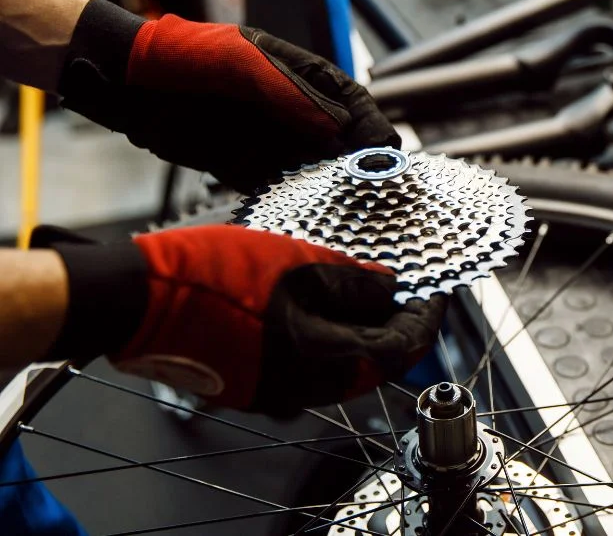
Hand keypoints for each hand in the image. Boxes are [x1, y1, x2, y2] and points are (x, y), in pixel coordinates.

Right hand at [35, 225, 445, 414]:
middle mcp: (301, 390)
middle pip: (372, 362)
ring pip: (339, 364)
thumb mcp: (296, 263)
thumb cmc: (208, 279)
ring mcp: (272, 392)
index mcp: (321, 361)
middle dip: (394, 323)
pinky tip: (320, 301)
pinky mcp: (249, 384)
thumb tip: (391, 288)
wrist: (134, 302)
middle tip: (405, 286)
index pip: (400, 350)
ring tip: (365, 285)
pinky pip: (304, 364)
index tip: (437, 292)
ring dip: (358, 327)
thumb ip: (353, 281)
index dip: (426, 318)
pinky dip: (324, 334)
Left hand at [57, 0, 398, 192]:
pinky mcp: (245, 166)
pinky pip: (276, 186)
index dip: (371, 125)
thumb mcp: (243, 64)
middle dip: (357, 163)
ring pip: (312, 167)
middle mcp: (292, 110)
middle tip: (372, 187)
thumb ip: (292, 95)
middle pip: (339, 141)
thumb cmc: (185, 55)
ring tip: (342, 205)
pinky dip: (290, 199)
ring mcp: (270, 139)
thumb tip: (339, 129)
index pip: (351, 101)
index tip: (384, 150)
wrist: (127, 82)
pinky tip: (301, 211)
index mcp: (301, 76)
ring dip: (326, 186)